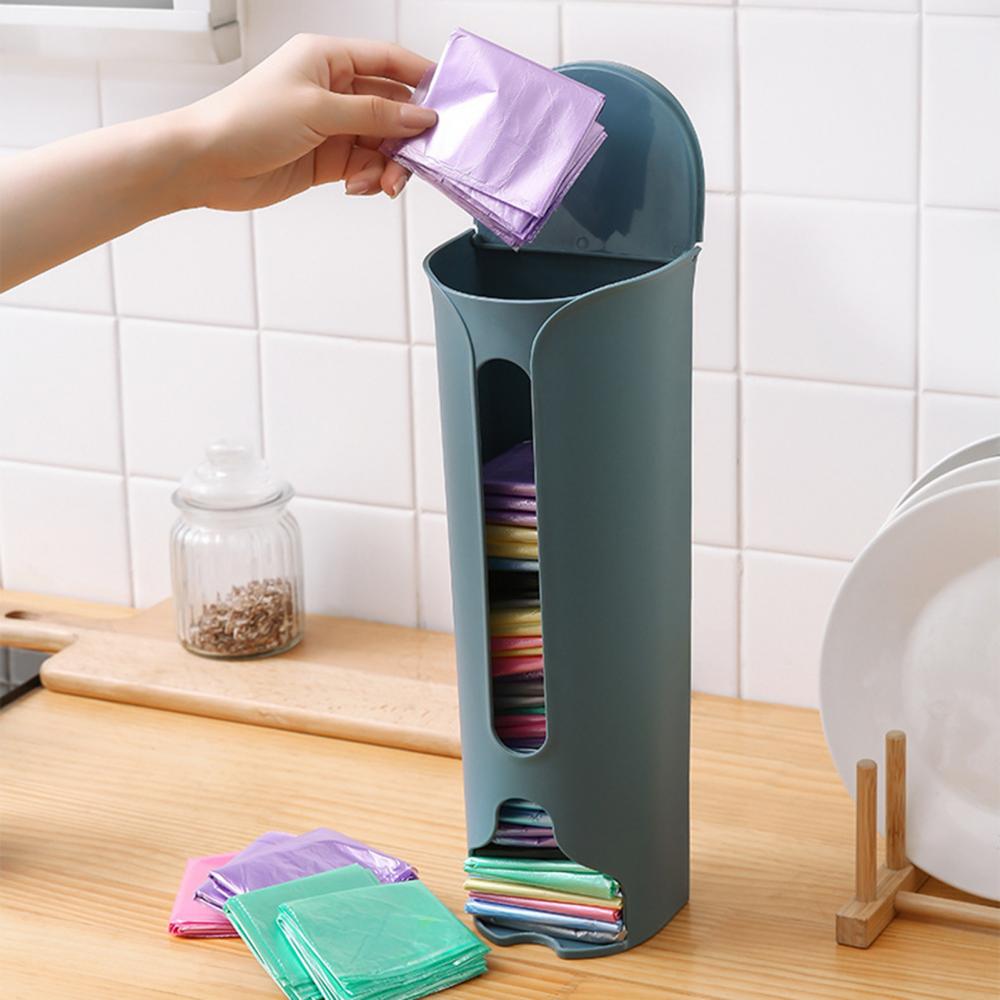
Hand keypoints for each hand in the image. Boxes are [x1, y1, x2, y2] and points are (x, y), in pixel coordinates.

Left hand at [175, 34, 435, 210]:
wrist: (206, 164)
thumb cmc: (245, 121)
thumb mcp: (319, 110)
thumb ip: (375, 114)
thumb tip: (419, 116)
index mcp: (328, 59)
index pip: (388, 61)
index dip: (421, 78)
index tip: (449, 101)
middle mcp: (332, 90)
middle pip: (392, 108)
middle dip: (408, 135)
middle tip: (419, 158)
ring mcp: (331, 126)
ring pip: (382, 143)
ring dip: (390, 165)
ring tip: (385, 183)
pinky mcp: (327, 160)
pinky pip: (366, 167)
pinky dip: (370, 179)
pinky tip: (360, 187)